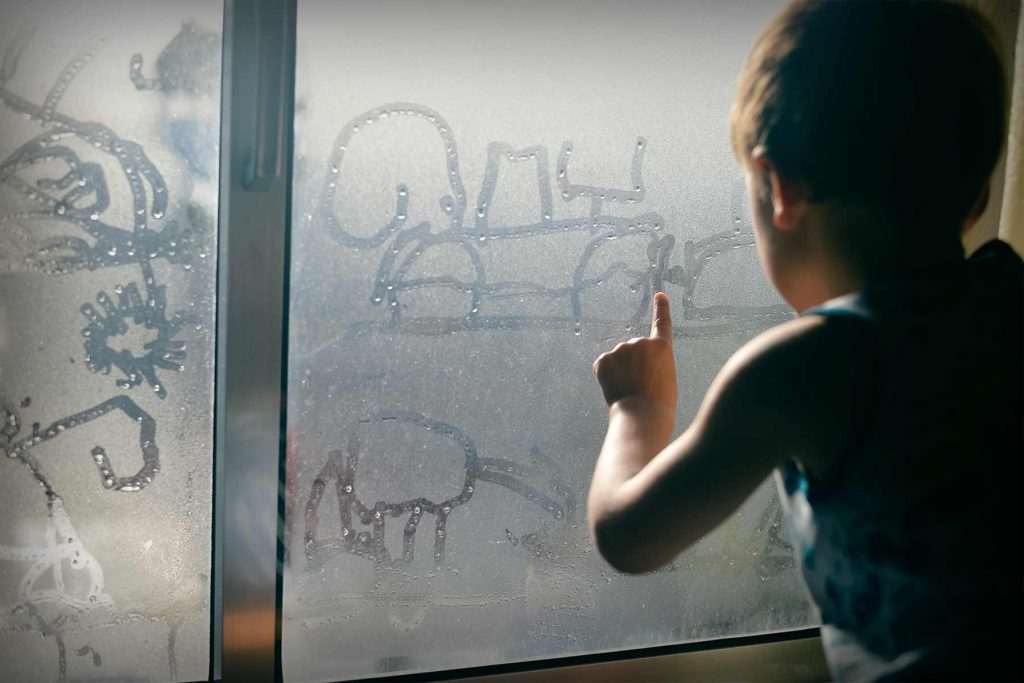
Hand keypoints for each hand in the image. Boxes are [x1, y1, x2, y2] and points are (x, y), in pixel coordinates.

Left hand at [593, 292, 677, 413]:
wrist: (642, 415)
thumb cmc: (659, 404)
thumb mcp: (665, 378)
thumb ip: (652, 364)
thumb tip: (635, 366)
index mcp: (662, 347)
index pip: (662, 323)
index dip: (661, 308)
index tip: (659, 295)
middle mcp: (641, 342)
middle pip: (633, 351)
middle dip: (633, 366)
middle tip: (640, 387)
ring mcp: (621, 349)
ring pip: (618, 360)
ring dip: (620, 372)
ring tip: (629, 390)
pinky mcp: (604, 359)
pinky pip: (603, 367)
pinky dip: (606, 377)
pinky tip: (615, 389)